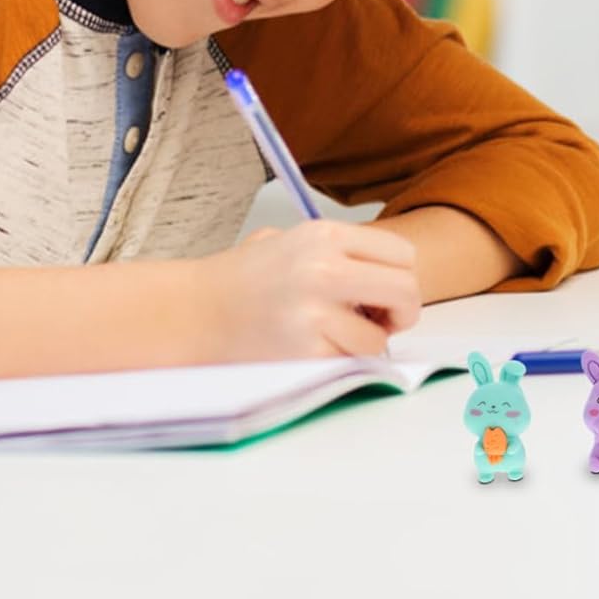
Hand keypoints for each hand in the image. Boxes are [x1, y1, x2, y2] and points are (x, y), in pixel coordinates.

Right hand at [198, 220, 420, 361]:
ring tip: (333, 335)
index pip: (402, 255)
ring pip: (380, 338)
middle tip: (381, 321)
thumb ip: (337, 250)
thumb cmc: (241, 279)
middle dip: (402, 313)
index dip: (401, 277)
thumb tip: (387, 274)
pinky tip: (310, 348)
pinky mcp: (304, 353)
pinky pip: (349, 363)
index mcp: (323, 236)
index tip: (384, 292)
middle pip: (406, 292)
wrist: (193, 312)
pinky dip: (338, 361)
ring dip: (365, 343)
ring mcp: (314, 313)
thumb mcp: (287, 240)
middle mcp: (323, 269)